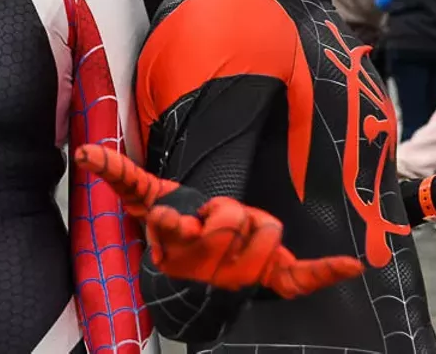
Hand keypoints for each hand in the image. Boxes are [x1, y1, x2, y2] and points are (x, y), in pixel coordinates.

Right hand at [74, 145, 362, 296]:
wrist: (196, 281)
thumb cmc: (178, 233)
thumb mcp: (150, 201)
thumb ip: (120, 175)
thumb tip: (85, 154)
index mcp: (174, 244)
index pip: (175, 225)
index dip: (176, 222)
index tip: (175, 218)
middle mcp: (207, 264)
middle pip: (230, 216)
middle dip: (227, 211)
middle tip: (217, 218)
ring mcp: (239, 275)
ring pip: (264, 229)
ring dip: (255, 225)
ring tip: (240, 235)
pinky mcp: (272, 279)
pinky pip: (301, 278)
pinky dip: (326, 270)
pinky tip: (350, 264)